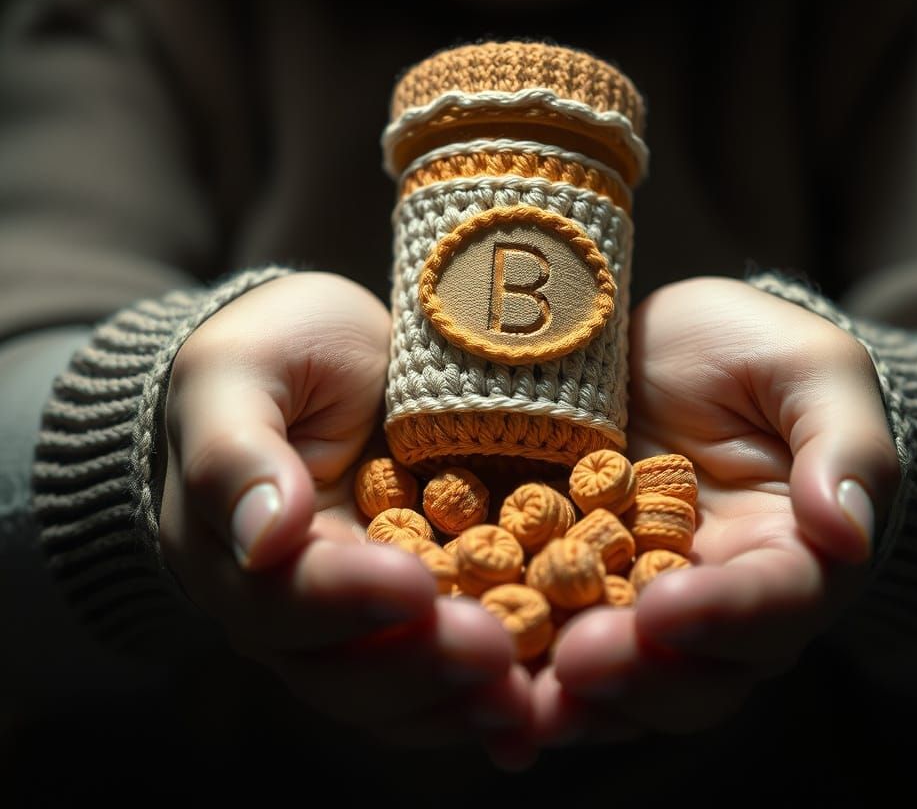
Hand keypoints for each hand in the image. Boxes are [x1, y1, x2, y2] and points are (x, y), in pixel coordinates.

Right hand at [159, 271, 532, 766]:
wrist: (325, 355)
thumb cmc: (273, 351)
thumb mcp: (239, 371)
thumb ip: (235, 451)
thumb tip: (262, 538)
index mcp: (237, 553)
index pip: (284, 597)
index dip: (348, 599)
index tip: (414, 586)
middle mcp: (293, 607)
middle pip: (345, 667)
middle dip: (422, 663)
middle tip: (495, 652)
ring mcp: (360, 617)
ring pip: (399, 691)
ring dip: (462, 699)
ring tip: (529, 695)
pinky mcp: (423, 608)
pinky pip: (446, 671)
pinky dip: (488, 694)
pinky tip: (540, 706)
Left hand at [534, 276, 899, 742]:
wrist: (669, 344)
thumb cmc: (754, 349)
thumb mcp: (811, 371)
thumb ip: (844, 447)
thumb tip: (847, 530)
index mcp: (789, 554)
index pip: (772, 603)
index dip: (723, 616)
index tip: (663, 611)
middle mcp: (714, 597)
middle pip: (691, 669)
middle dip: (636, 675)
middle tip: (577, 663)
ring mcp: (634, 595)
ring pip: (616, 677)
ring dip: (568, 698)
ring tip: (513, 697)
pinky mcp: (567, 578)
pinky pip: (546, 633)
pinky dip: (514, 663)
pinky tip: (470, 666)